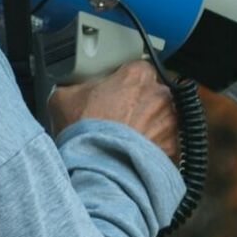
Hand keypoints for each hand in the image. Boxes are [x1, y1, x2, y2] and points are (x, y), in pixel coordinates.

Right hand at [48, 61, 177, 162]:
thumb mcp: (63, 98)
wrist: (99, 168)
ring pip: (162, 119)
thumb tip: (70, 89)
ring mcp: (170, 122)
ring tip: (126, 140)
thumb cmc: (85, 133)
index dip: (124, 81)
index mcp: (136, 75)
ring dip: (149, 126)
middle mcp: (159, 95)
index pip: (137, 68)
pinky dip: (154, 149)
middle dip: (139, 104)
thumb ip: (74, 85)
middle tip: (119, 118)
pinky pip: (166, 145)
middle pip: (153, 93)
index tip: (115, 92)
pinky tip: (134, 155)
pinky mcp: (173, 148)